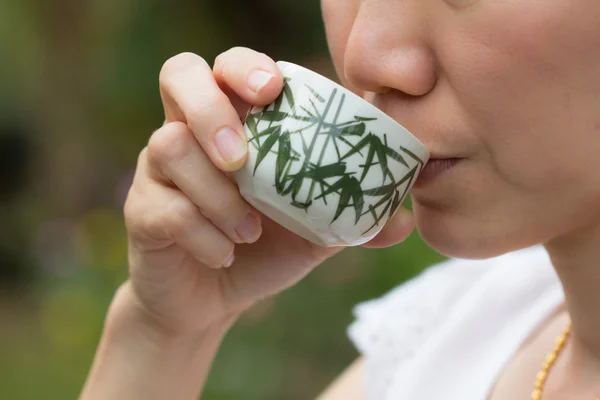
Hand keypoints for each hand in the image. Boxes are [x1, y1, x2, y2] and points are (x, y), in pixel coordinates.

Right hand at [123, 48, 416, 334]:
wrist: (215, 301)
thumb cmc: (266, 250)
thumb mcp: (315, 232)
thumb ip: (353, 217)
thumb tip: (405, 220)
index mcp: (233, 124)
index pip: (227, 68)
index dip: (245, 66)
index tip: (273, 91)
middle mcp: (189, 132)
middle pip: (178, 75)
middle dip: (211, 108)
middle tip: (242, 156)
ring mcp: (157, 169)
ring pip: (169, 146)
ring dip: (218, 194)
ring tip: (251, 232)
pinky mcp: (141, 209)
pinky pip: (164, 207)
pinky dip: (203, 233)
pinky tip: (226, 253)